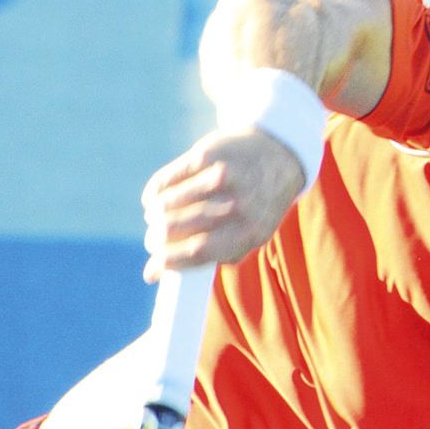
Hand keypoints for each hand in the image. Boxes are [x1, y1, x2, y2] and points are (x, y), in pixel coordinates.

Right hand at [141, 129, 303, 281]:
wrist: (278, 156)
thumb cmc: (255, 207)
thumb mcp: (244, 236)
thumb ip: (206, 256)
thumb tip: (151, 274)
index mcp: (250, 231)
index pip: (199, 250)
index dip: (170, 258)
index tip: (155, 259)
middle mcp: (239, 204)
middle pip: (181, 226)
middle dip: (157, 236)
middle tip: (152, 239)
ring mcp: (223, 176)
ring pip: (171, 202)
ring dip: (156, 213)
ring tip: (154, 218)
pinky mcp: (209, 153)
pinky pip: (170, 177)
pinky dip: (156, 191)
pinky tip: (153, 199)